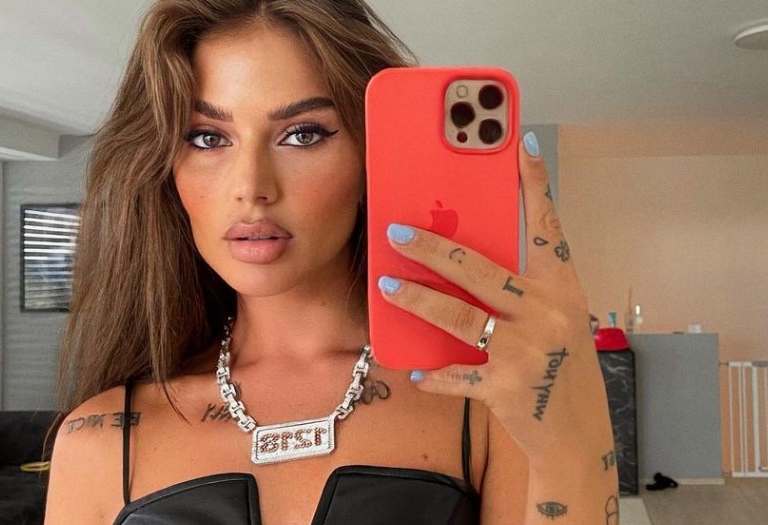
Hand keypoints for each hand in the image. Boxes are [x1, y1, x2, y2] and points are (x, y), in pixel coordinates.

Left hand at [377, 132, 610, 461]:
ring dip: (418, 299)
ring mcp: (527, 350)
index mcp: (562, 289)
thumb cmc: (563, 369)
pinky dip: (432, 373)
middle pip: (480, 268)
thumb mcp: (555, 320)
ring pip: (459, 314)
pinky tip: (415, 370)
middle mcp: (548, 313)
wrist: (580, 433)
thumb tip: (463, 265)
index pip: (548, 227)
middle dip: (433, 248)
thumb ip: (520, 292)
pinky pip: (456, 373)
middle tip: (396, 232)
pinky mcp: (506, 387)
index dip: (534, 184)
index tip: (520, 144)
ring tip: (388, 287)